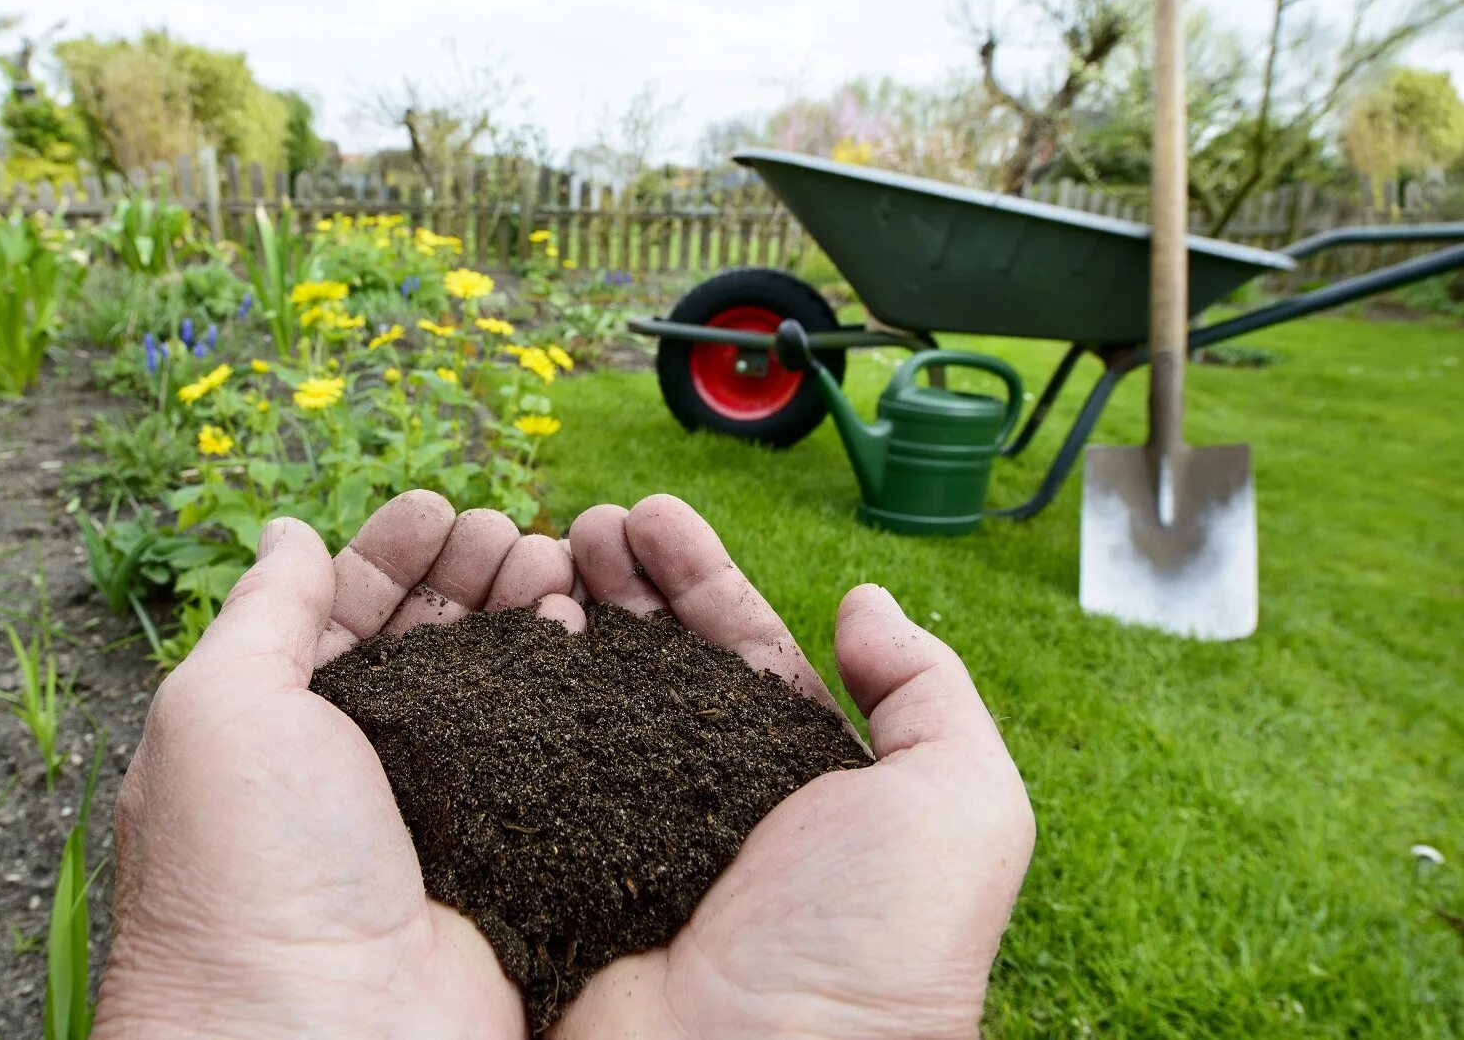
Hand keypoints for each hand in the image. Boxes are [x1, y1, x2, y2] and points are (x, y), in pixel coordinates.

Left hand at [95, 491, 580, 1038]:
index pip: (341, 612)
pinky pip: (546, 753)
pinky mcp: (507, 853)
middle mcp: (357, 768)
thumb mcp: (220, 708)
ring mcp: (438, 812)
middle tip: (511, 532)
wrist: (319, 1037)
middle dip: (468, 573)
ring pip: (495, 687)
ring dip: (523, 615)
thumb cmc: (247, 870)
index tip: (440, 506)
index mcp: (276, 728)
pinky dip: (567, 690)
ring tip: (556, 568)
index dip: (389, 551)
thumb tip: (284, 529)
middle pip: (427, 639)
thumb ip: (264, 610)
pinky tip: (582, 640)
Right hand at [551, 495, 1033, 1038]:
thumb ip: (929, 692)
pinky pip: (521, 765)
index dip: (697, 576)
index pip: (738, 647)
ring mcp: (620, 832)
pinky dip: (508, 695)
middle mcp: (703, 796)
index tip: (650, 513)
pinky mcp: (550, 870)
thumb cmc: (876, 950)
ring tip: (541, 550)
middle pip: (651, 658)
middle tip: (585, 522)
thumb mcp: (959, 805)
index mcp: (794, 777)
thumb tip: (865, 602)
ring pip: (581, 697)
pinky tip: (504, 633)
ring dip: (560, 615)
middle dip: (620, 580)